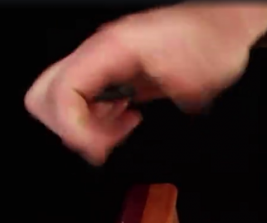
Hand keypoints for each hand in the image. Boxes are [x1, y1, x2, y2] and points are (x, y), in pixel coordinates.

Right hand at [24, 2, 266, 164]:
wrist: (221, 27)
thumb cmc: (211, 40)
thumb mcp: (197, 73)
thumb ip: (165, 90)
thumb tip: (135, 109)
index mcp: (112, 48)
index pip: (63, 90)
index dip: (72, 128)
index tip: (97, 150)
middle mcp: (99, 53)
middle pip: (45, 95)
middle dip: (68, 128)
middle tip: (102, 143)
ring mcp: (102, 63)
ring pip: (60, 101)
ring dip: (84, 127)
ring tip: (120, 129)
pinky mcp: (110, 74)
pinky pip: (82, 102)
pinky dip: (96, 121)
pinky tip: (126, 119)